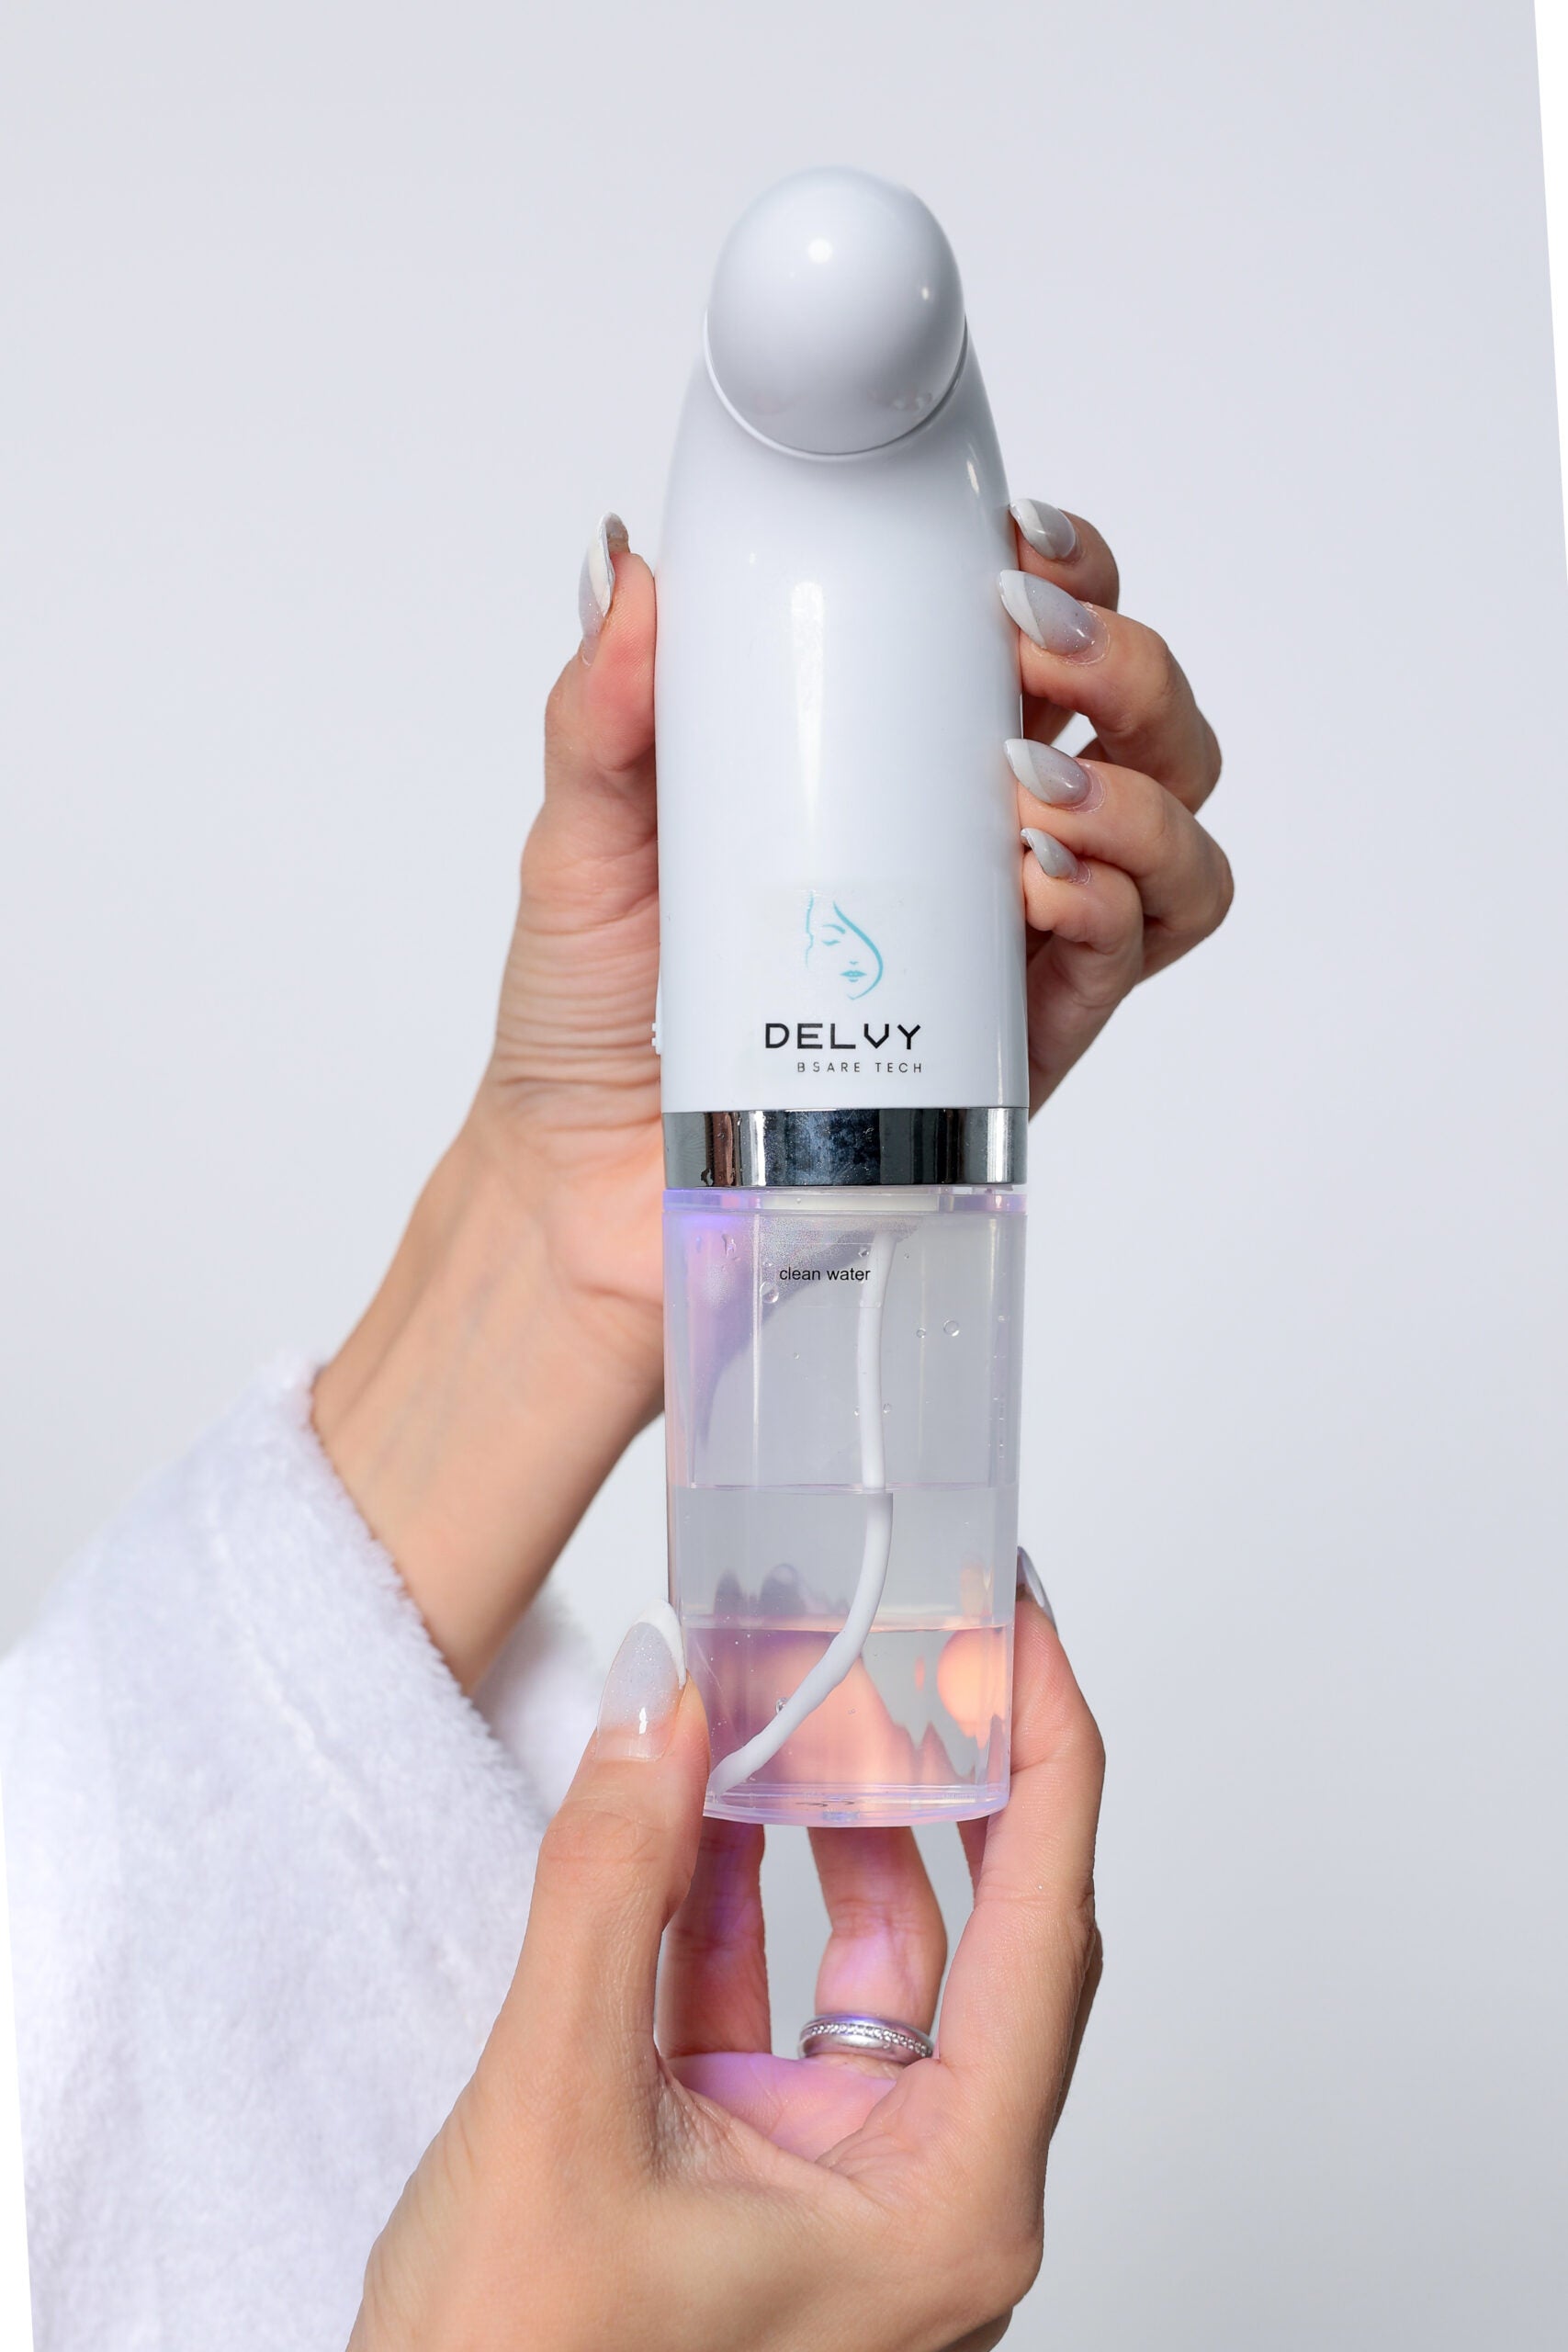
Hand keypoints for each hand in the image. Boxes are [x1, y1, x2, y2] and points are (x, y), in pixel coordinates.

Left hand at [315, 506, 1226, 1687]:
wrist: (583, 1184)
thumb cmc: (593, 1014)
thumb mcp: (583, 839)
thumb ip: (604, 710)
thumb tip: (627, 568)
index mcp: (901, 766)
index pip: (1040, 644)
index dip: (1074, 573)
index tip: (1021, 540)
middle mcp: (983, 849)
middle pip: (1146, 728)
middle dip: (1126, 663)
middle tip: (1028, 648)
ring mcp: (1013, 952)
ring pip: (1176, 843)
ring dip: (1137, 791)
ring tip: (1027, 790)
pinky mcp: (1018, 1054)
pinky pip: (1127, 961)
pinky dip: (1109, 905)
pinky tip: (1039, 882)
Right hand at [348, 1583, 1103, 2351]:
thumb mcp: (560, 2114)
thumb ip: (610, 1891)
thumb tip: (657, 1708)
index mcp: (947, 2208)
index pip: (1048, 1927)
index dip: (1045, 1750)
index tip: (1016, 1624)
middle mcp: (921, 2195)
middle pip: (978, 1928)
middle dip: (929, 1768)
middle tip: (905, 1632)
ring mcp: (836, 2184)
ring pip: (868, 1957)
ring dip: (818, 1819)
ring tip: (783, 1689)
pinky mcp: (751, 2176)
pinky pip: (770, 1999)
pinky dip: (733, 1891)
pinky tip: (694, 1798)